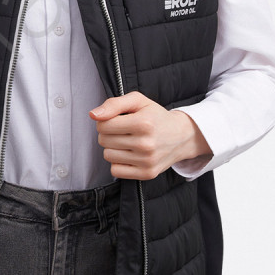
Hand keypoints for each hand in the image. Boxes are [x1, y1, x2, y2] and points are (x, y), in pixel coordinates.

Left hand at [89, 91, 212, 179]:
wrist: (182, 136)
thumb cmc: (155, 116)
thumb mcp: (138, 101)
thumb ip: (114, 104)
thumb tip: (93, 115)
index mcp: (143, 123)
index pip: (103, 125)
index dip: (105, 121)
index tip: (116, 120)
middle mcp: (146, 143)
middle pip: (103, 140)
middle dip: (108, 134)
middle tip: (123, 131)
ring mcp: (147, 161)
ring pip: (108, 156)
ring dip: (113, 148)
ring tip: (127, 142)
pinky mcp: (147, 174)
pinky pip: (116, 171)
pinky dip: (118, 163)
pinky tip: (129, 155)